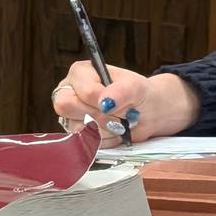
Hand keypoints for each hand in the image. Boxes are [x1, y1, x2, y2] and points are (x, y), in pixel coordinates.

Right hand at [51, 63, 199, 145]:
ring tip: (118, 120)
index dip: (101, 99)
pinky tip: (114, 130)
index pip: (82, 90)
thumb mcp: (137, 87)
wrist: (148, 113)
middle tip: (117, 112)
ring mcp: (70, 114)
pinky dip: (105, 139)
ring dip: (104, 127)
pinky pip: (84, 142)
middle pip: (67, 106)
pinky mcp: (75, 133)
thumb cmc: (140, 94)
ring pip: (77, 128)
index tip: (116, 101)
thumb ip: (122, 91)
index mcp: (81, 73)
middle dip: (99, 114)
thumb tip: (105, 102)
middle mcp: (69, 91)